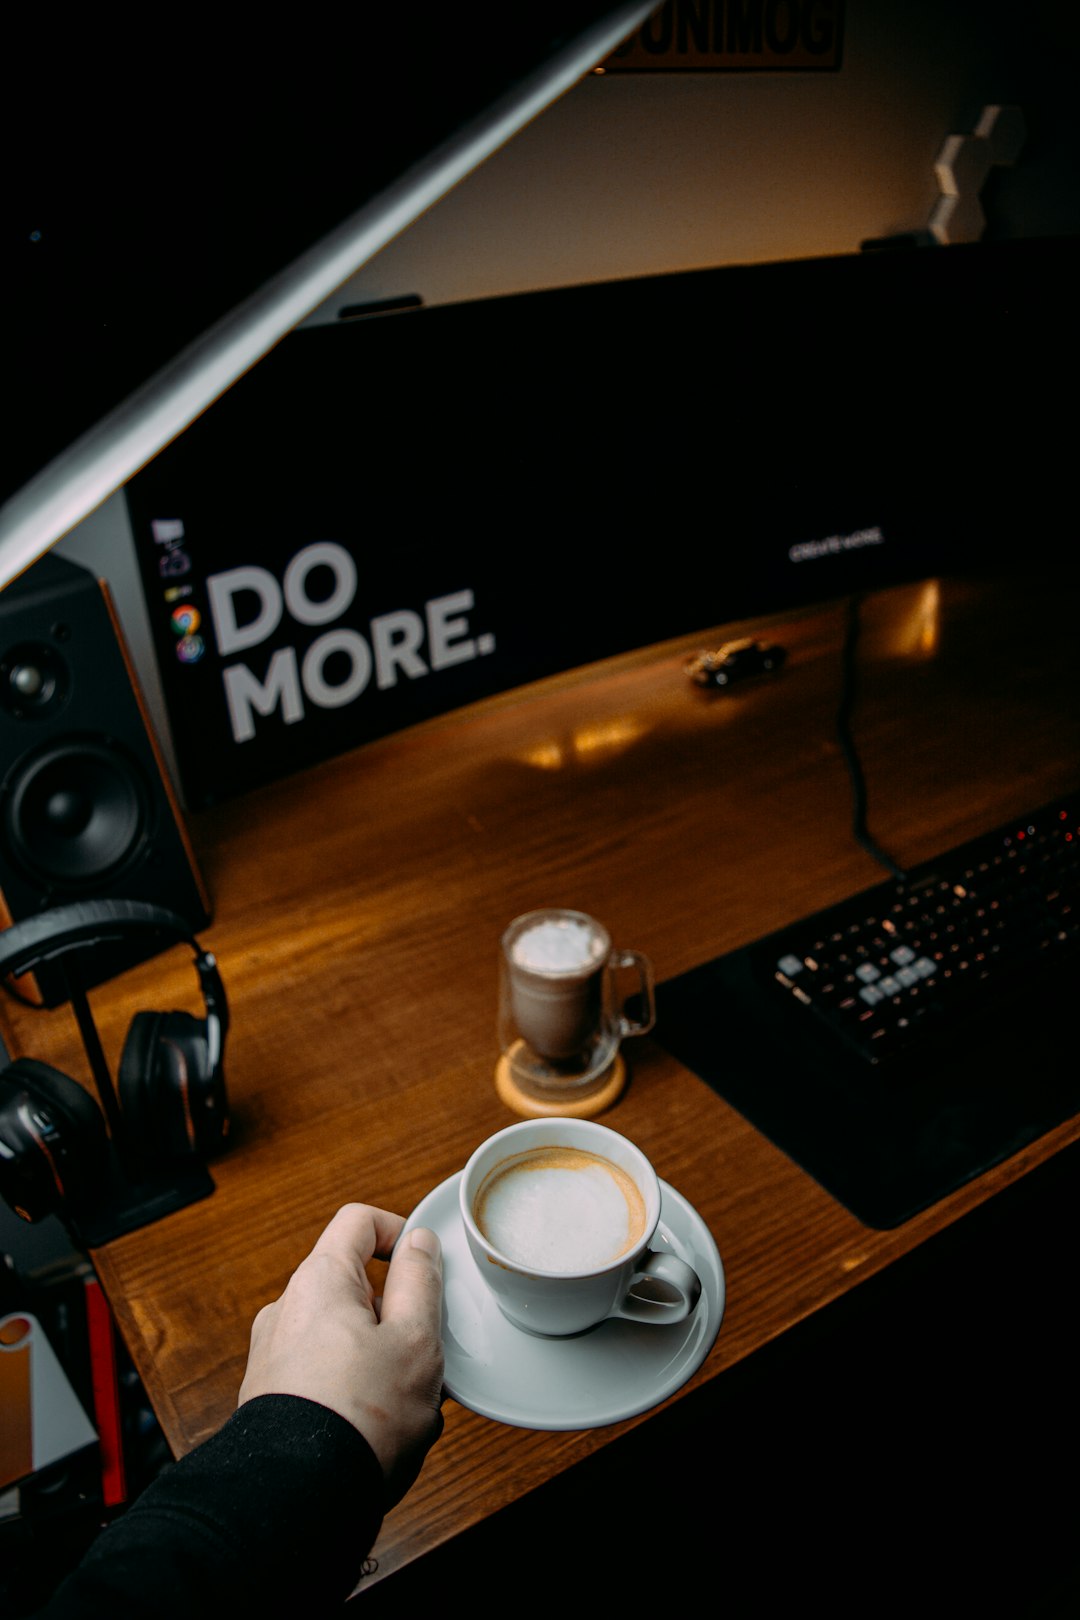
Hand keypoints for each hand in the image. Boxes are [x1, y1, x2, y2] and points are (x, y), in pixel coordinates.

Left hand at [238, 1203, 444, 1504]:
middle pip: (352, 1285)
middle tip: (423, 1353)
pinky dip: (352, 1388)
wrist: (299, 1500)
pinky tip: (376, 1428)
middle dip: (394, 1315)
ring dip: (378, 1357)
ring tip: (404, 1403)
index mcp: (318, 1280)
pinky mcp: (270, 1398)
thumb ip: (420, 1281)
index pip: (358, 1222)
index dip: (398, 1232)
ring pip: (341, 1335)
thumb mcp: (415, 1339)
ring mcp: (273, 1355)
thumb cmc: (361, 1417)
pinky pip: (322, 1374)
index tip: (423, 1266)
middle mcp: (286, 1310)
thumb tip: (418, 1243)